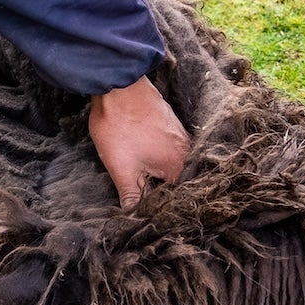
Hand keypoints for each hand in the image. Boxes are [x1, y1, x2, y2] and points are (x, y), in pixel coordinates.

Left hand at [88, 75, 190, 206]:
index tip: (156, 215)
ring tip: (146, 182)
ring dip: (161, 174)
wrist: (117, 85)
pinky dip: (160, 158)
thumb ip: (132, 196)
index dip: (166, 207)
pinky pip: (170, 148)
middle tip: (147, 200)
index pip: (180, 197)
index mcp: (179, 166)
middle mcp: (187, 150)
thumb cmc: (119, 127)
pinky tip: (146, 159)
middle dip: (164, 191)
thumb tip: (133, 219)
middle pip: (179, 180)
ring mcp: (180, 134)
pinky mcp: (170, 123)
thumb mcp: (122, 169)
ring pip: (174, 163)